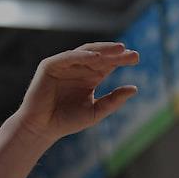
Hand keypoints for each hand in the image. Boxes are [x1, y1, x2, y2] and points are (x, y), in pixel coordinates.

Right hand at [16, 42, 138, 141]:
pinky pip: (67, 57)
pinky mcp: (50, 65)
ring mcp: (64, 65)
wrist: (42, 128)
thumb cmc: (67, 121)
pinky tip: (96, 57)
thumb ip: (113, 100)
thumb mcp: (95, 112)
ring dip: (102, 50)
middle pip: (100, 55)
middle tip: (130, 52)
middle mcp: (78, 68)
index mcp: (90, 77)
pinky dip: (81, 55)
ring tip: (118, 49)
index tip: (136, 58)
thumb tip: (135, 88)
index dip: (122, 60)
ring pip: (86, 52)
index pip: (109, 64)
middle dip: (115, 53)